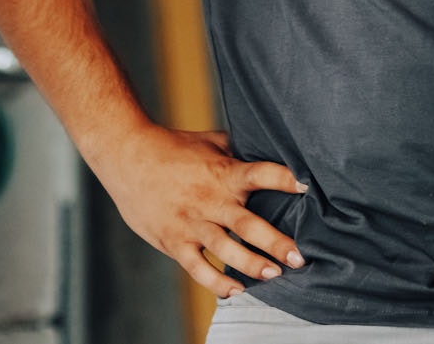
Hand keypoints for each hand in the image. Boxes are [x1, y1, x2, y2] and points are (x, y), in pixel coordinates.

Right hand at [101, 124, 306, 296]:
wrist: (127, 155)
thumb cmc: (172, 146)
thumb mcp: (209, 142)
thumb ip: (237, 151)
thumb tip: (265, 148)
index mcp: (222, 172)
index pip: (259, 174)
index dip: (283, 178)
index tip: (306, 186)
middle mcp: (210, 200)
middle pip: (247, 224)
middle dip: (275, 242)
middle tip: (298, 257)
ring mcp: (191, 223)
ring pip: (225, 250)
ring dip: (251, 265)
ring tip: (274, 275)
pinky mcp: (174, 241)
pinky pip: (197, 268)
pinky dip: (216, 282)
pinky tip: (235, 291)